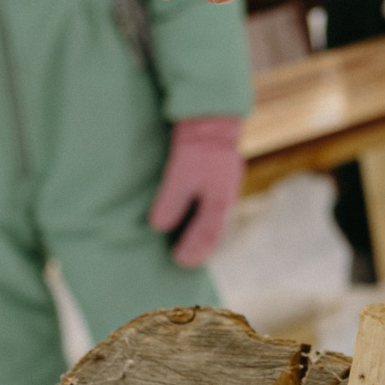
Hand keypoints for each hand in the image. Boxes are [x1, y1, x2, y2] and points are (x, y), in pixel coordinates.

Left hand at [149, 115, 245, 267]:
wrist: (210, 122)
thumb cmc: (196, 149)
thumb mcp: (181, 174)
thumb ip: (172, 201)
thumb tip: (159, 227)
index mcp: (220, 202)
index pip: (209, 236)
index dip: (194, 251)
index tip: (178, 260)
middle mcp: (225, 200)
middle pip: (214, 234)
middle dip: (198, 249)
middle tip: (180, 261)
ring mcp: (222, 192)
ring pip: (213, 224)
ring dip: (199, 238)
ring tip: (181, 248)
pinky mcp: (216, 185)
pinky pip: (209, 212)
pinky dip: (198, 223)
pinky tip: (183, 225)